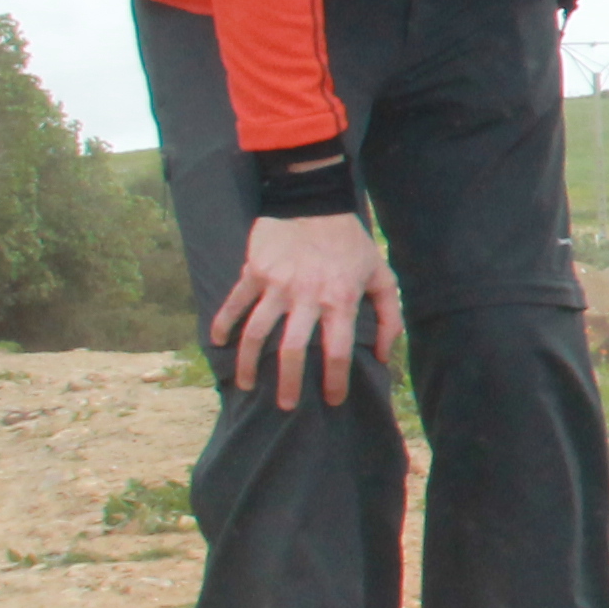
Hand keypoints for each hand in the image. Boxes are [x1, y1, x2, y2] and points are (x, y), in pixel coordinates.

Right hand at [211, 211, 401, 409]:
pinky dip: (223, 324)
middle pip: (293, 351)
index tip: (332, 400)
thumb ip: (389, 317)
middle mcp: (307, 297)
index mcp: (340, 300)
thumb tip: (384, 356)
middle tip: (286, 405)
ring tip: (248, 384)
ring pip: (257, 333)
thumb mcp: (381, 275)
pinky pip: (234, 303)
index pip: (338, 351)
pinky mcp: (255, 271)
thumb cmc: (352, 243)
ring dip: (249, 363)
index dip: (335, 381)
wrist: (315, 202)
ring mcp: (277, 285)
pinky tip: (218, 342)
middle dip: (289, 383)